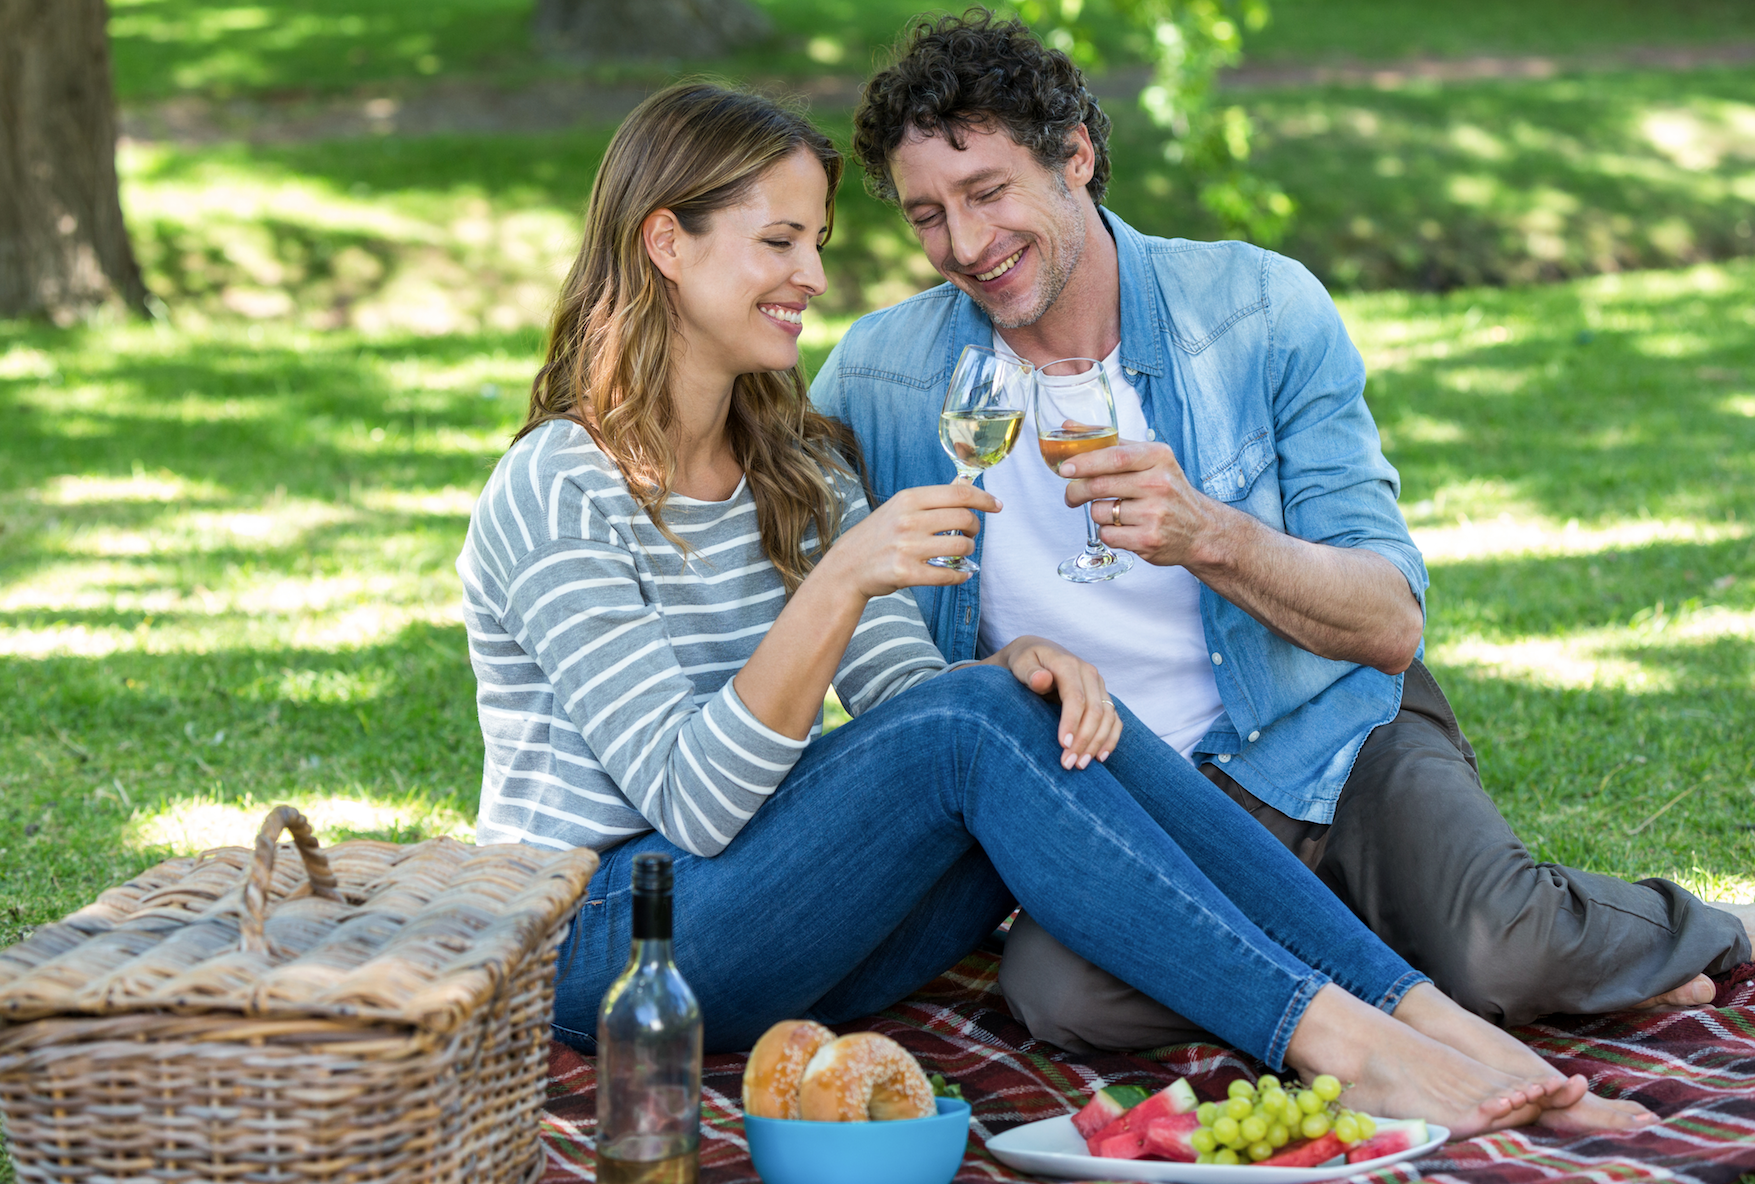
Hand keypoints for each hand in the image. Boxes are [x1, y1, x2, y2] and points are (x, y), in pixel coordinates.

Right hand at [824, 482, 1000, 598]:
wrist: (848, 566)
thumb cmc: (879, 534)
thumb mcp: (901, 507)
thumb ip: (934, 498)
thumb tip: (966, 484)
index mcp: (909, 499)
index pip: (959, 494)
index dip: (984, 499)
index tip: (996, 506)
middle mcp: (908, 520)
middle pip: (964, 518)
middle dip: (975, 527)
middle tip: (971, 533)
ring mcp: (907, 548)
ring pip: (960, 547)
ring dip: (968, 551)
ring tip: (961, 552)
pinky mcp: (906, 573)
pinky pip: (947, 575)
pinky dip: (961, 575)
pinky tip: (962, 573)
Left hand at [987, 635, 1122, 769]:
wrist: (1037, 654)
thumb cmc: (1025, 662)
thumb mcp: (1020, 663)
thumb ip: (1029, 672)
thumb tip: (1042, 679)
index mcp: (1068, 664)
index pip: (1076, 697)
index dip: (1072, 722)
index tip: (1063, 745)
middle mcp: (1089, 673)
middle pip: (1094, 711)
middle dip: (1083, 740)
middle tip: (1068, 764)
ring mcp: (1099, 685)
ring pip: (1107, 717)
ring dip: (1097, 744)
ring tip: (1080, 765)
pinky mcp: (1103, 696)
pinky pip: (1114, 720)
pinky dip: (1110, 739)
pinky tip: (1100, 757)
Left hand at [1059, 440, 1223, 568]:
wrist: (1199, 529)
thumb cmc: (1167, 490)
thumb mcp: (1148, 458)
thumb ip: (1110, 441)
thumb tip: (1069, 426)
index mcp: (1158, 457)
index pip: (1115, 456)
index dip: (1085, 462)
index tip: (1065, 468)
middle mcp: (1159, 484)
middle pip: (1100, 485)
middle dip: (1076, 491)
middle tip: (1071, 495)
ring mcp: (1155, 513)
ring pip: (1099, 512)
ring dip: (1096, 512)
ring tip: (1113, 511)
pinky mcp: (1148, 540)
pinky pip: (1107, 534)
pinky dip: (1107, 532)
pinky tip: (1123, 527)